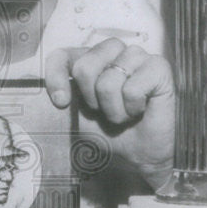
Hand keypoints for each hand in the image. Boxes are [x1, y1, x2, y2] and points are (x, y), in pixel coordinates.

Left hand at [45, 39, 174, 184]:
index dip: (56, 77)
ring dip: (114, 108)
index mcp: (90, 59)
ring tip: (125, 113)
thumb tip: (47, 88)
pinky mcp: (158, 67)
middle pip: (85, 66)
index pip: (62, 55)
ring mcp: (137, 56)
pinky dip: (133, 108)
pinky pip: (133, 88)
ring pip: (110, 79)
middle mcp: (113, 53)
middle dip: (91, 99)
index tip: (61, 102)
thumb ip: (62, 96)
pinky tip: (140, 110)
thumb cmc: (108, 131)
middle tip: (104, 111)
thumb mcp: (76, 115)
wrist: (136, 154)